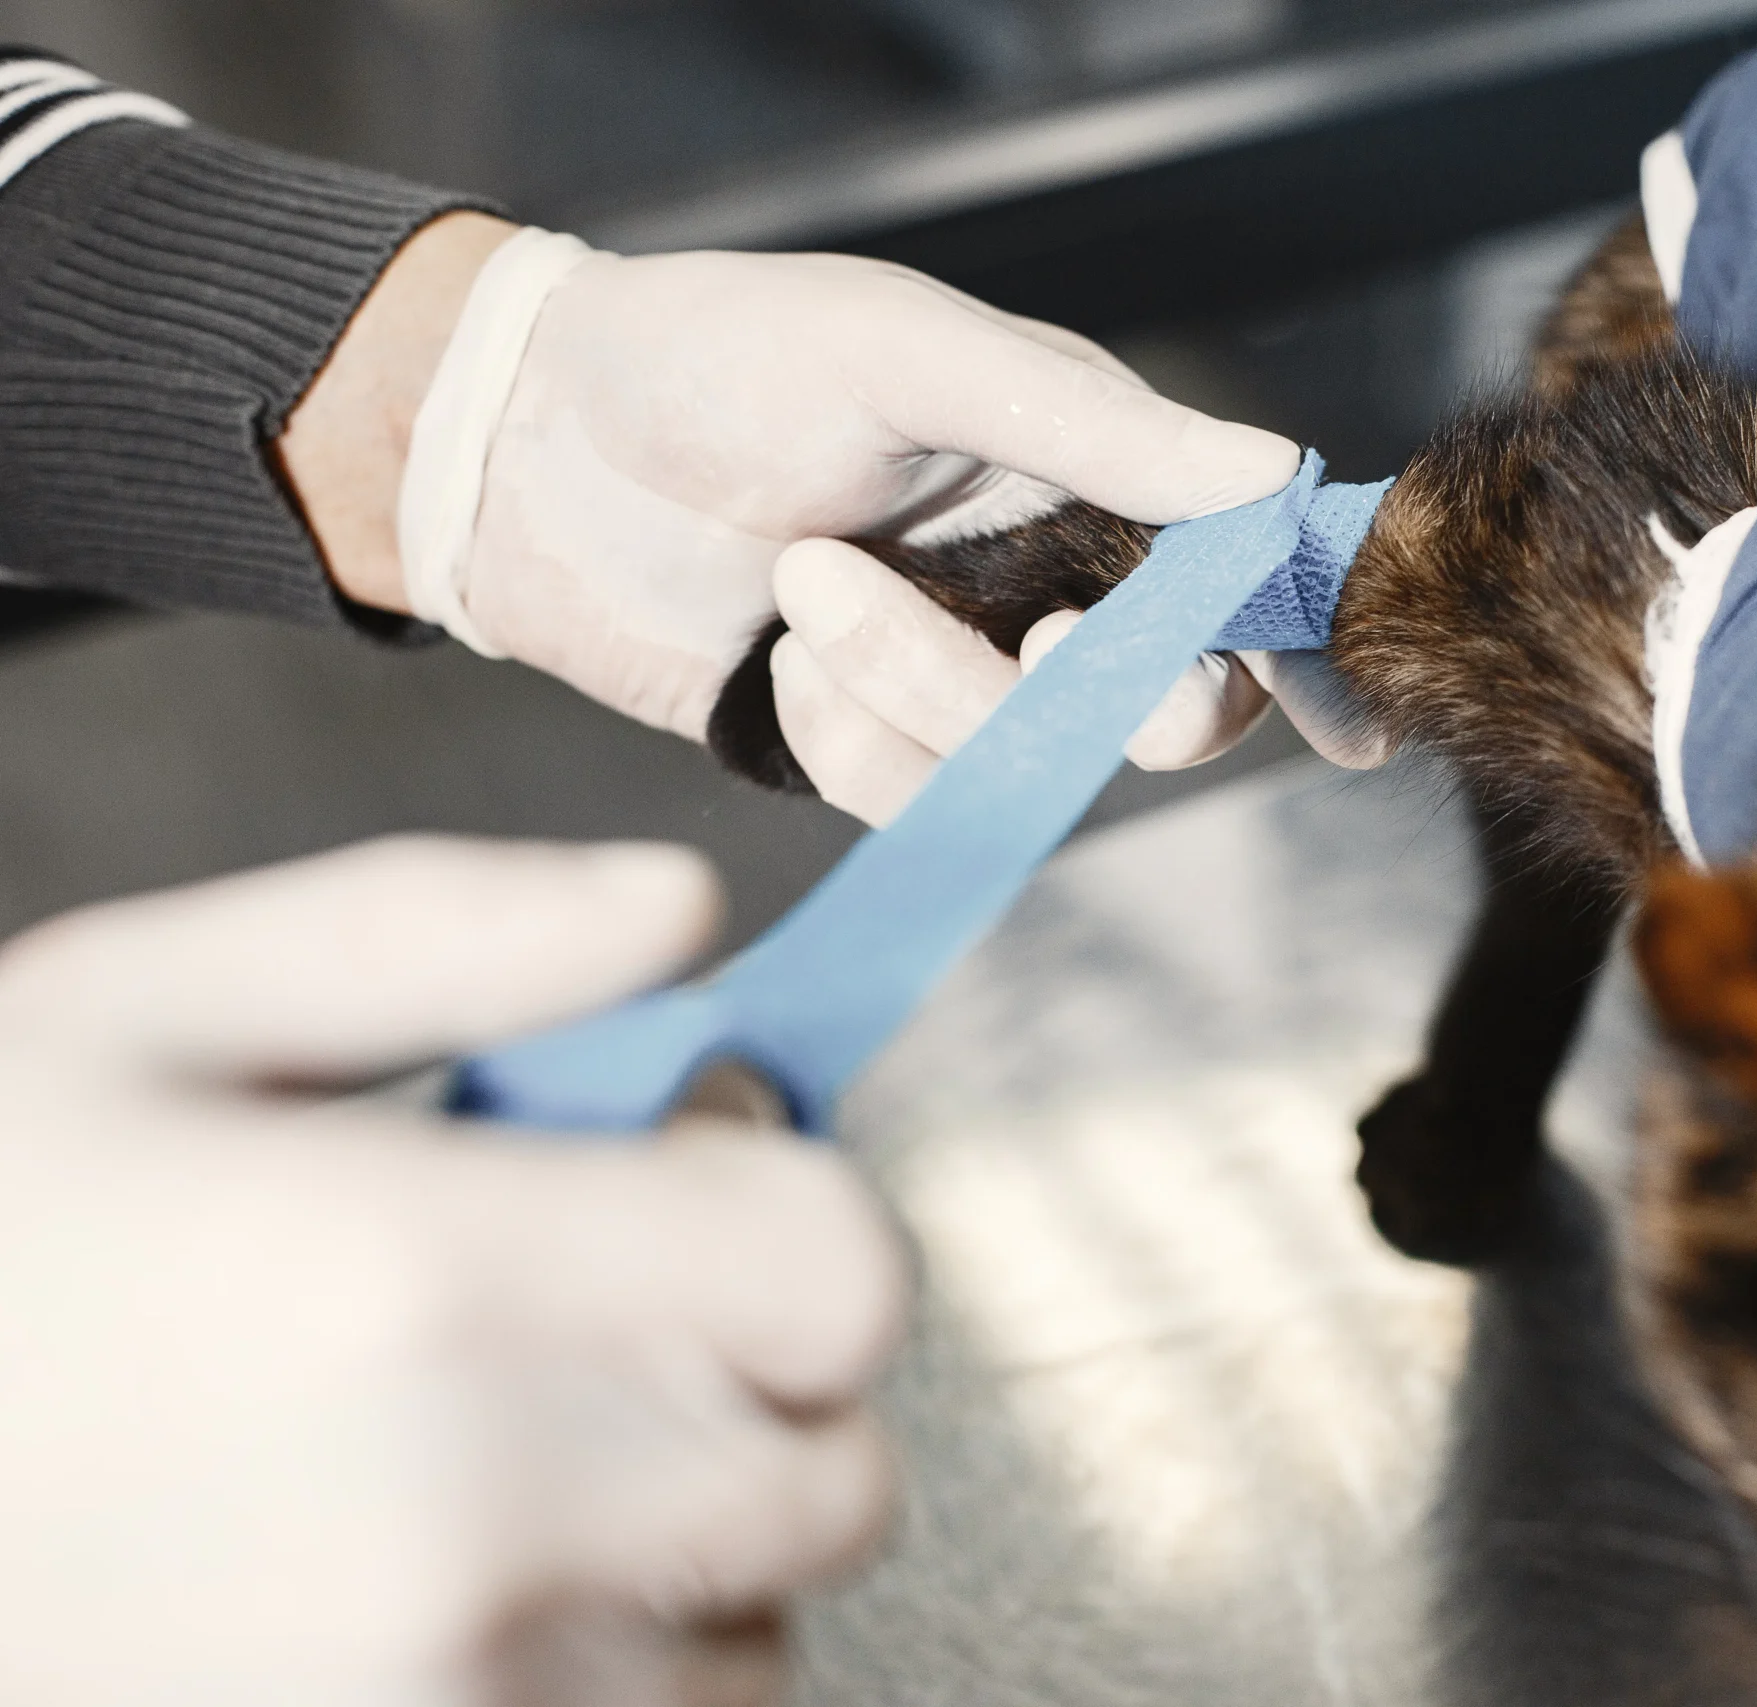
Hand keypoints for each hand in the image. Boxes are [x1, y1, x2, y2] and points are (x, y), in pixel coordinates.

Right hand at [0, 838, 906, 1706]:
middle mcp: (470, 1523)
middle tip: (588, 1341)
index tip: (696, 1203)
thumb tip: (680, 911)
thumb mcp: (131, 1020)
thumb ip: (438, 936)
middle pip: (832, 1470)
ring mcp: (449, 1706)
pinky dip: (605, 1676)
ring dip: (683, 1548)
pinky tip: (448, 1599)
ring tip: (481, 1477)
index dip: (793, 1222)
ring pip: (755, 1632)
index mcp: (415, 1281)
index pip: (836, 1276)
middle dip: (753, 1388)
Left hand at [282, 220, 1303, 815]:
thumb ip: (1092, 427)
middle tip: (1033, 636)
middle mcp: (1043, 579)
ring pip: (1027, 764)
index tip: (1345, 726)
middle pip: (1164, 708)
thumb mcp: (909, 353)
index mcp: (1086, 471)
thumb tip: (1270, 478)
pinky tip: (781, 654)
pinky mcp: (868, 749)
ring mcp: (955, 674)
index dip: (1304, 652)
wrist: (523, 448)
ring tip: (804, 581)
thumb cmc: (714, 357)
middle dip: (1102, 694)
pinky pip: (914, 799)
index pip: (1236, 575)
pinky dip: (846, 740)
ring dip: (917, 692)